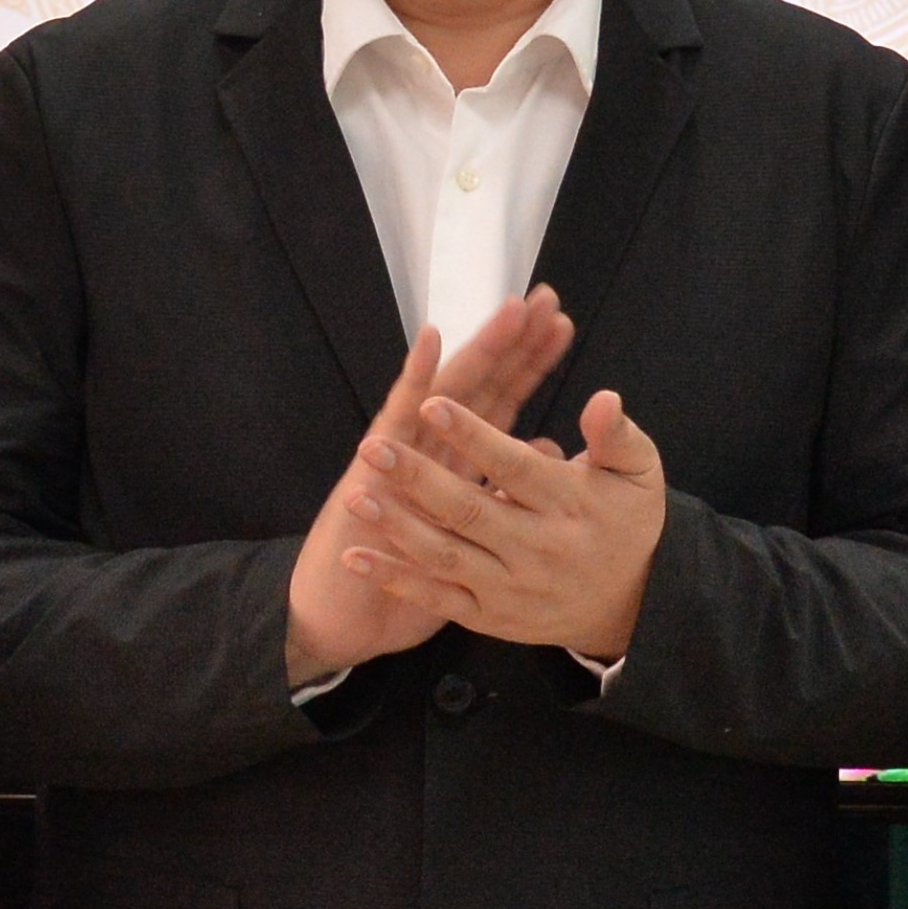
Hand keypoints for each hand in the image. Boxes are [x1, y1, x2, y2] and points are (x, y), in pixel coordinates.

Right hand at [280, 300, 578, 688]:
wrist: (345, 609)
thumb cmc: (407, 573)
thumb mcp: (469, 537)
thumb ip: (507, 489)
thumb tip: (549, 451)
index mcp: (457, 460)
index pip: (502, 400)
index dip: (530, 365)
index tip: (562, 325)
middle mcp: (431, 445)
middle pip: (481, 383)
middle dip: (513, 342)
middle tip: (546, 298)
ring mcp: (402, 449)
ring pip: (448, 390)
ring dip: (480, 348)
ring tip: (513, 312)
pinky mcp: (374, 464)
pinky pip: (397, 415)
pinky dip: (415, 376)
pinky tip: (432, 340)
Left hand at [372, 388, 668, 664]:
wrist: (632, 607)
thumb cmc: (628, 525)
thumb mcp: (640, 475)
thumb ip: (618, 436)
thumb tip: (604, 398)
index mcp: (569, 505)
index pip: (514, 467)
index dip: (473, 436)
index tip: (433, 403)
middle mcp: (537, 548)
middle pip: (469, 510)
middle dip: (417, 478)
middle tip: (374, 447)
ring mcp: (510, 587)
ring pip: (447, 556)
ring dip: (398, 527)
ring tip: (357, 497)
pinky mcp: (491, 617)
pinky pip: (439, 598)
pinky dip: (397, 580)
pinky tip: (358, 557)